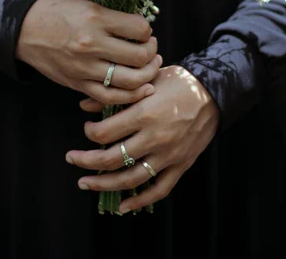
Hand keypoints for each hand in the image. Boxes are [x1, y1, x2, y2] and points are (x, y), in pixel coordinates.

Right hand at [16, 0, 160, 104]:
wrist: (22, 30)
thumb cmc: (55, 11)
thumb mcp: (84, 2)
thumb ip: (111, 15)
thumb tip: (139, 26)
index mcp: (96, 18)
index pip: (139, 29)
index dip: (147, 30)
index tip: (143, 30)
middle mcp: (92, 44)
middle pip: (138, 57)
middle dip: (151, 53)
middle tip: (150, 48)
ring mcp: (84, 67)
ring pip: (129, 81)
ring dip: (147, 75)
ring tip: (149, 67)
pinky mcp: (77, 83)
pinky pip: (109, 97)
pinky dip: (129, 95)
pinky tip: (139, 88)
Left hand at [66, 65, 219, 212]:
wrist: (214, 92)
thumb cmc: (178, 81)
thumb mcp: (147, 80)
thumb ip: (117, 94)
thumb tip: (85, 105)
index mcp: (145, 113)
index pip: (105, 133)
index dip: (89, 133)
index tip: (86, 129)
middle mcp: (155, 137)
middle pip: (112, 159)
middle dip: (86, 161)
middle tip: (71, 159)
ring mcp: (168, 155)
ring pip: (130, 179)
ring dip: (103, 185)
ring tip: (85, 183)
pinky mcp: (181, 165)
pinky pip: (158, 190)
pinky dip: (139, 201)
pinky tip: (122, 205)